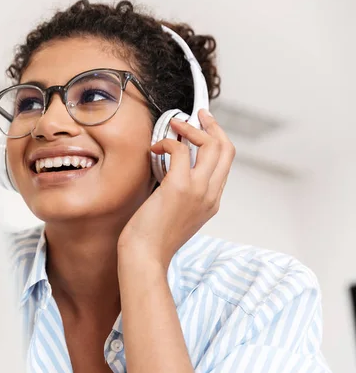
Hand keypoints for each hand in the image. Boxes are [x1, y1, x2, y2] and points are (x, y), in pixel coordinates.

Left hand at [118, 109, 235, 268]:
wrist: (146, 256)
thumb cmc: (153, 238)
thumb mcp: (177, 214)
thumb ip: (183, 192)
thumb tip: (172, 166)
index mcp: (212, 201)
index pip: (225, 163)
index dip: (216, 140)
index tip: (203, 128)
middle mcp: (211, 194)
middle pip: (226, 149)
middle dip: (213, 126)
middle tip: (198, 115)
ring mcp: (198, 190)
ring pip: (211, 145)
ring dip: (191, 128)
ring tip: (174, 125)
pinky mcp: (179, 187)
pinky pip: (179, 150)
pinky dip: (167, 142)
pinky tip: (154, 148)